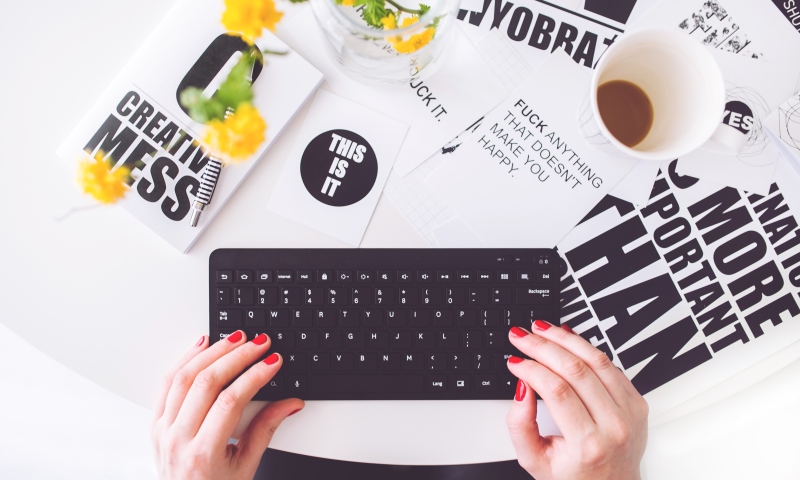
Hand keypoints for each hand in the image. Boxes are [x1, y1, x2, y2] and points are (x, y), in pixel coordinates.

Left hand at [151, 331, 302, 479]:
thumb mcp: (246, 466)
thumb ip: (266, 430)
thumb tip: (290, 403)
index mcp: (203, 454)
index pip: (230, 402)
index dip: (254, 376)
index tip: (272, 362)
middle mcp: (178, 440)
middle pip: (206, 383)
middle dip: (237, 357)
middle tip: (258, 344)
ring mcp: (163, 430)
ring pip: (184, 377)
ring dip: (212, 352)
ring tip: (235, 340)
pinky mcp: (156, 423)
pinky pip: (167, 383)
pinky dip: (185, 360)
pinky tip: (202, 346)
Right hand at [505, 322, 647, 479]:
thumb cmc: (574, 476)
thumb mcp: (534, 460)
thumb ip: (520, 425)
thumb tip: (522, 386)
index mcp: (589, 445)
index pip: (557, 391)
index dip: (531, 368)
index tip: (514, 361)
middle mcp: (615, 426)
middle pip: (576, 370)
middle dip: (542, 346)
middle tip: (521, 337)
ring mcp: (630, 413)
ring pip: (596, 360)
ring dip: (564, 339)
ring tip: (541, 329)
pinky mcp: (637, 402)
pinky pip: (610, 365)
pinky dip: (586, 347)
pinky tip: (566, 338)